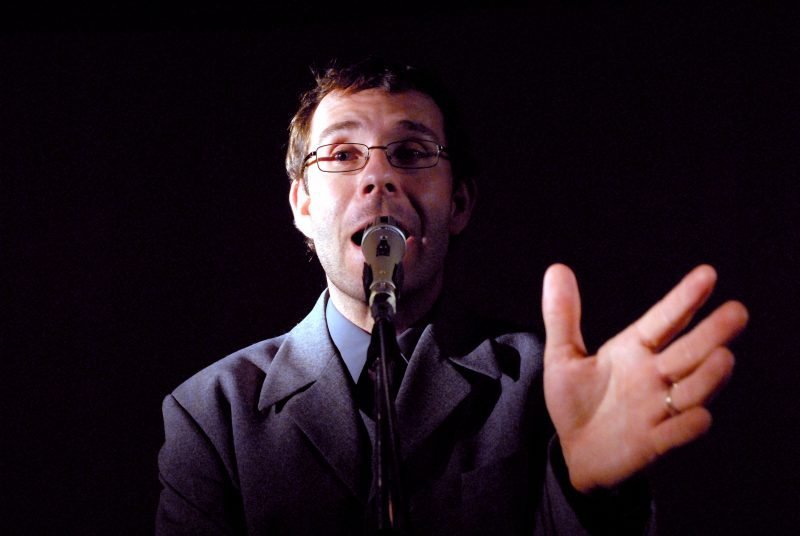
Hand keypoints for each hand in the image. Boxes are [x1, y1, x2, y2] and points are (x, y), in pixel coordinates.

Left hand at [541, 264, 747, 492]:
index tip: (708, 274)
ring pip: (692, 391)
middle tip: (737, 312)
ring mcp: (657, 410)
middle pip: (689, 352)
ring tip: (723, 357)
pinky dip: (688, 426)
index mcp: (633, 351)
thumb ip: (562, 316)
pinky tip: (699, 416)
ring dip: (708, 377)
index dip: (684, 299)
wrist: (574, 453)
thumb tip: (556, 268)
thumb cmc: (575, 402)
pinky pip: (678, 434)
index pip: (664, 320)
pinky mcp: (654, 443)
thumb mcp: (562, 357)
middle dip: (713, 334)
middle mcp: (653, 377)